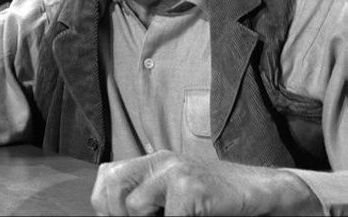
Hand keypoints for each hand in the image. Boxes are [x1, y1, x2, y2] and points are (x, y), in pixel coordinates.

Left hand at [89, 150, 320, 215]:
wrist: (266, 192)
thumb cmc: (221, 200)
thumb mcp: (177, 196)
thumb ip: (151, 199)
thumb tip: (117, 214)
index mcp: (153, 163)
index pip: (107, 177)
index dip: (106, 205)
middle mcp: (161, 161)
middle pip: (113, 185)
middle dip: (118, 214)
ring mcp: (176, 172)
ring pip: (133, 204)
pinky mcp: (193, 187)